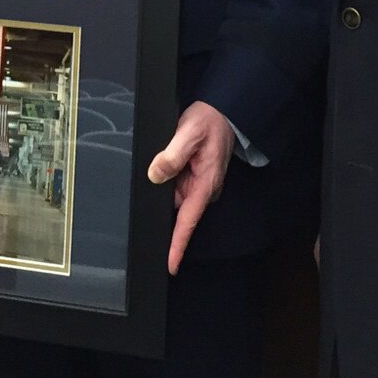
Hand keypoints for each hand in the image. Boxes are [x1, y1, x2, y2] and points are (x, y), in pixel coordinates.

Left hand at [145, 100, 234, 273]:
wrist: (222, 111)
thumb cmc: (210, 122)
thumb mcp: (189, 133)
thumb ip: (172, 155)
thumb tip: (155, 174)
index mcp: (205, 184)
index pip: (188, 221)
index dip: (177, 245)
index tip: (170, 265)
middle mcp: (202, 189)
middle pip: (176, 212)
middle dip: (161, 209)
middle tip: (155, 188)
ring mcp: (197, 185)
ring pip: (172, 197)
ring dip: (162, 188)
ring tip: (169, 160)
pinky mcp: (192, 178)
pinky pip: (174, 187)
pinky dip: (165, 181)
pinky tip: (164, 168)